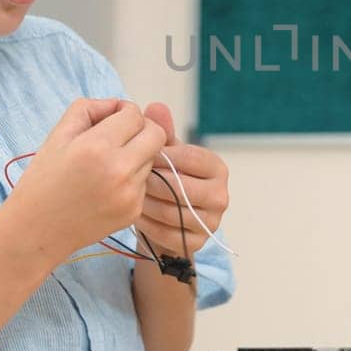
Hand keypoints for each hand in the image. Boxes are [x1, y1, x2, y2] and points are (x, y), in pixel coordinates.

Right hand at [2, 98, 166, 263]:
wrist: (36, 230)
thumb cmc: (43, 180)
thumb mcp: (58, 135)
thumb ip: (90, 108)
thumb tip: (119, 105)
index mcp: (97, 147)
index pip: (135, 115)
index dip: (125, 111)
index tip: (113, 119)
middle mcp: (118, 171)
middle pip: (156, 135)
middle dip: (142, 129)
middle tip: (122, 136)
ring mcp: (129, 195)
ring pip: (152, 159)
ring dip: (137, 155)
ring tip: (107, 166)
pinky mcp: (133, 212)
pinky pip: (145, 184)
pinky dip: (131, 180)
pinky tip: (107, 187)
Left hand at [134, 102, 229, 259]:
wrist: (164, 220)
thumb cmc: (164, 180)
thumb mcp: (164, 155)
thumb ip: (160, 132)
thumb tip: (156, 107)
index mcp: (217, 168)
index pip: (190, 158)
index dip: (162, 157)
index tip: (140, 155)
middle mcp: (222, 195)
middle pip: (181, 187)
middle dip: (152, 182)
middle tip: (129, 177)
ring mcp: (212, 222)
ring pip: (172, 212)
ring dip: (146, 203)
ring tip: (130, 195)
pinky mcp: (198, 243)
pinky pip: (167, 234)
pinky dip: (148, 224)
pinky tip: (135, 214)